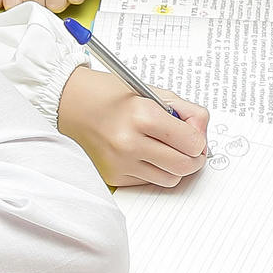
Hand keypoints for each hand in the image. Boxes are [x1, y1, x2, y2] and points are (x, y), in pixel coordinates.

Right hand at [59, 69, 209, 187]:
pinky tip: (146, 153)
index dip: (200, 139)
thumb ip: (186, 111)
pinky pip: (149, 181)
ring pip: (170, 179)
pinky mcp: (113, 176)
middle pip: (184, 165)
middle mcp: (129, 142)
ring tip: (167, 149)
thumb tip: (203, 133)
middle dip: (194, 158)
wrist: (69, 103)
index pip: (192, 142)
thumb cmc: (111, 95)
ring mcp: (120, 162)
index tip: (196, 136)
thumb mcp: (152, 91)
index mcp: (142, 115)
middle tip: (190, 147)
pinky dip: (155, 170)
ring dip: (175, 167)